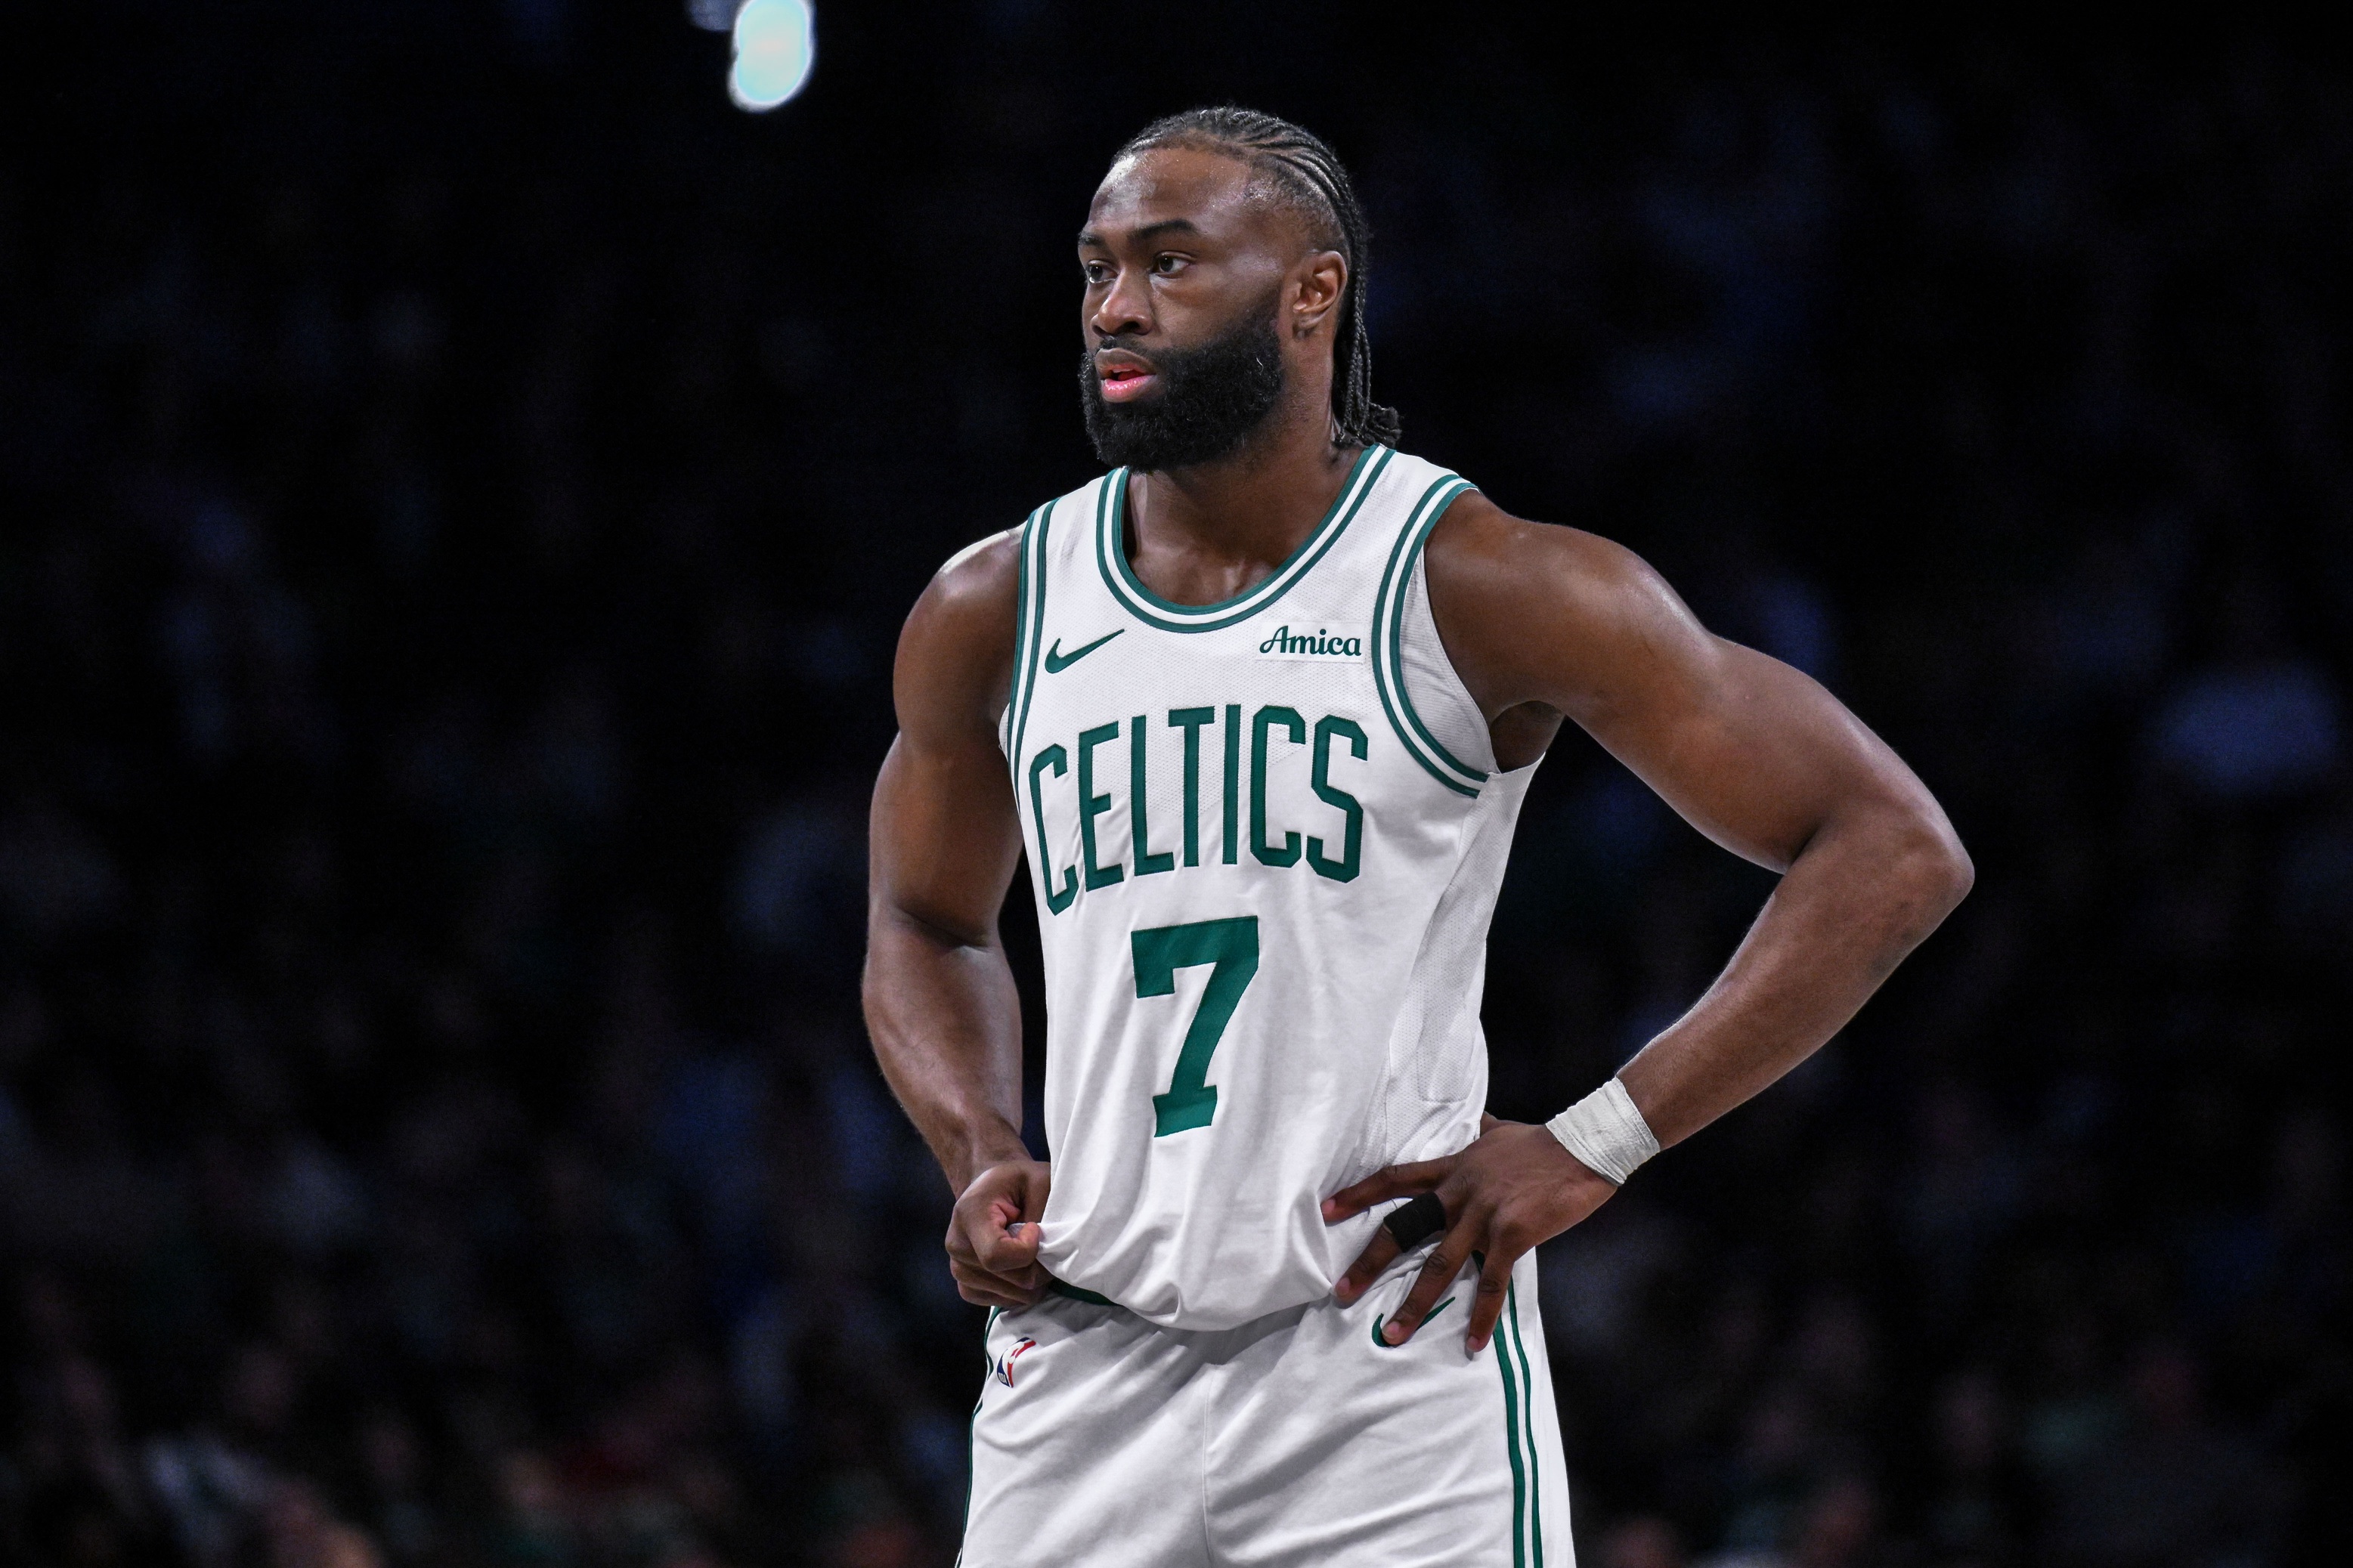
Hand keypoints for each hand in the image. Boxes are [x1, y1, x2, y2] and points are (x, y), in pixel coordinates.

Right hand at [946, 1157, 1051, 1308]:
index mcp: (969, 1215)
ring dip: (1033, 1279)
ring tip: (1031, 1252)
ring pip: (1014, 1297)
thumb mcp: (1037, 1180)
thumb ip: (1044, 1211)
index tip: (1036, 1228)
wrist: (991, 1190)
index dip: (1028, 1250)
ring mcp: (958, 1270)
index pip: (997, 1256)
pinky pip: (1003, 1303)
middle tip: (1045, 1244)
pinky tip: (1020, 1266)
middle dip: (1041, 1267)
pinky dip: (1021, 1290)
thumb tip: (1047, 1250)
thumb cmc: (1017, 1182)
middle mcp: (957, 1246)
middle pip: (1014, 1280)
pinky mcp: (966, 1287)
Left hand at [1322, 1119, 1614, 1351]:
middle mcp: (1460, 1193)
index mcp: (1453, 1168)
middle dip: (1370, 1262)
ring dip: (1415, 1304)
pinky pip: (1492, 1284)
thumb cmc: (1543, 1141)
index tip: (1326, 1211)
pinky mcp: (1513, 1235)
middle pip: (1404, 1229)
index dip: (1359, 1195)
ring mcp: (1484, 1216)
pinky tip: (1472, 1344)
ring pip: (1440, 1266)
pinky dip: (1482, 1318)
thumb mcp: (1499, 1130)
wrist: (1584, 1147)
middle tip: (1340, 1292)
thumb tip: (1473, 1119)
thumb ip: (1477, 1131)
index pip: (1395, 1180)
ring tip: (1393, 1335)